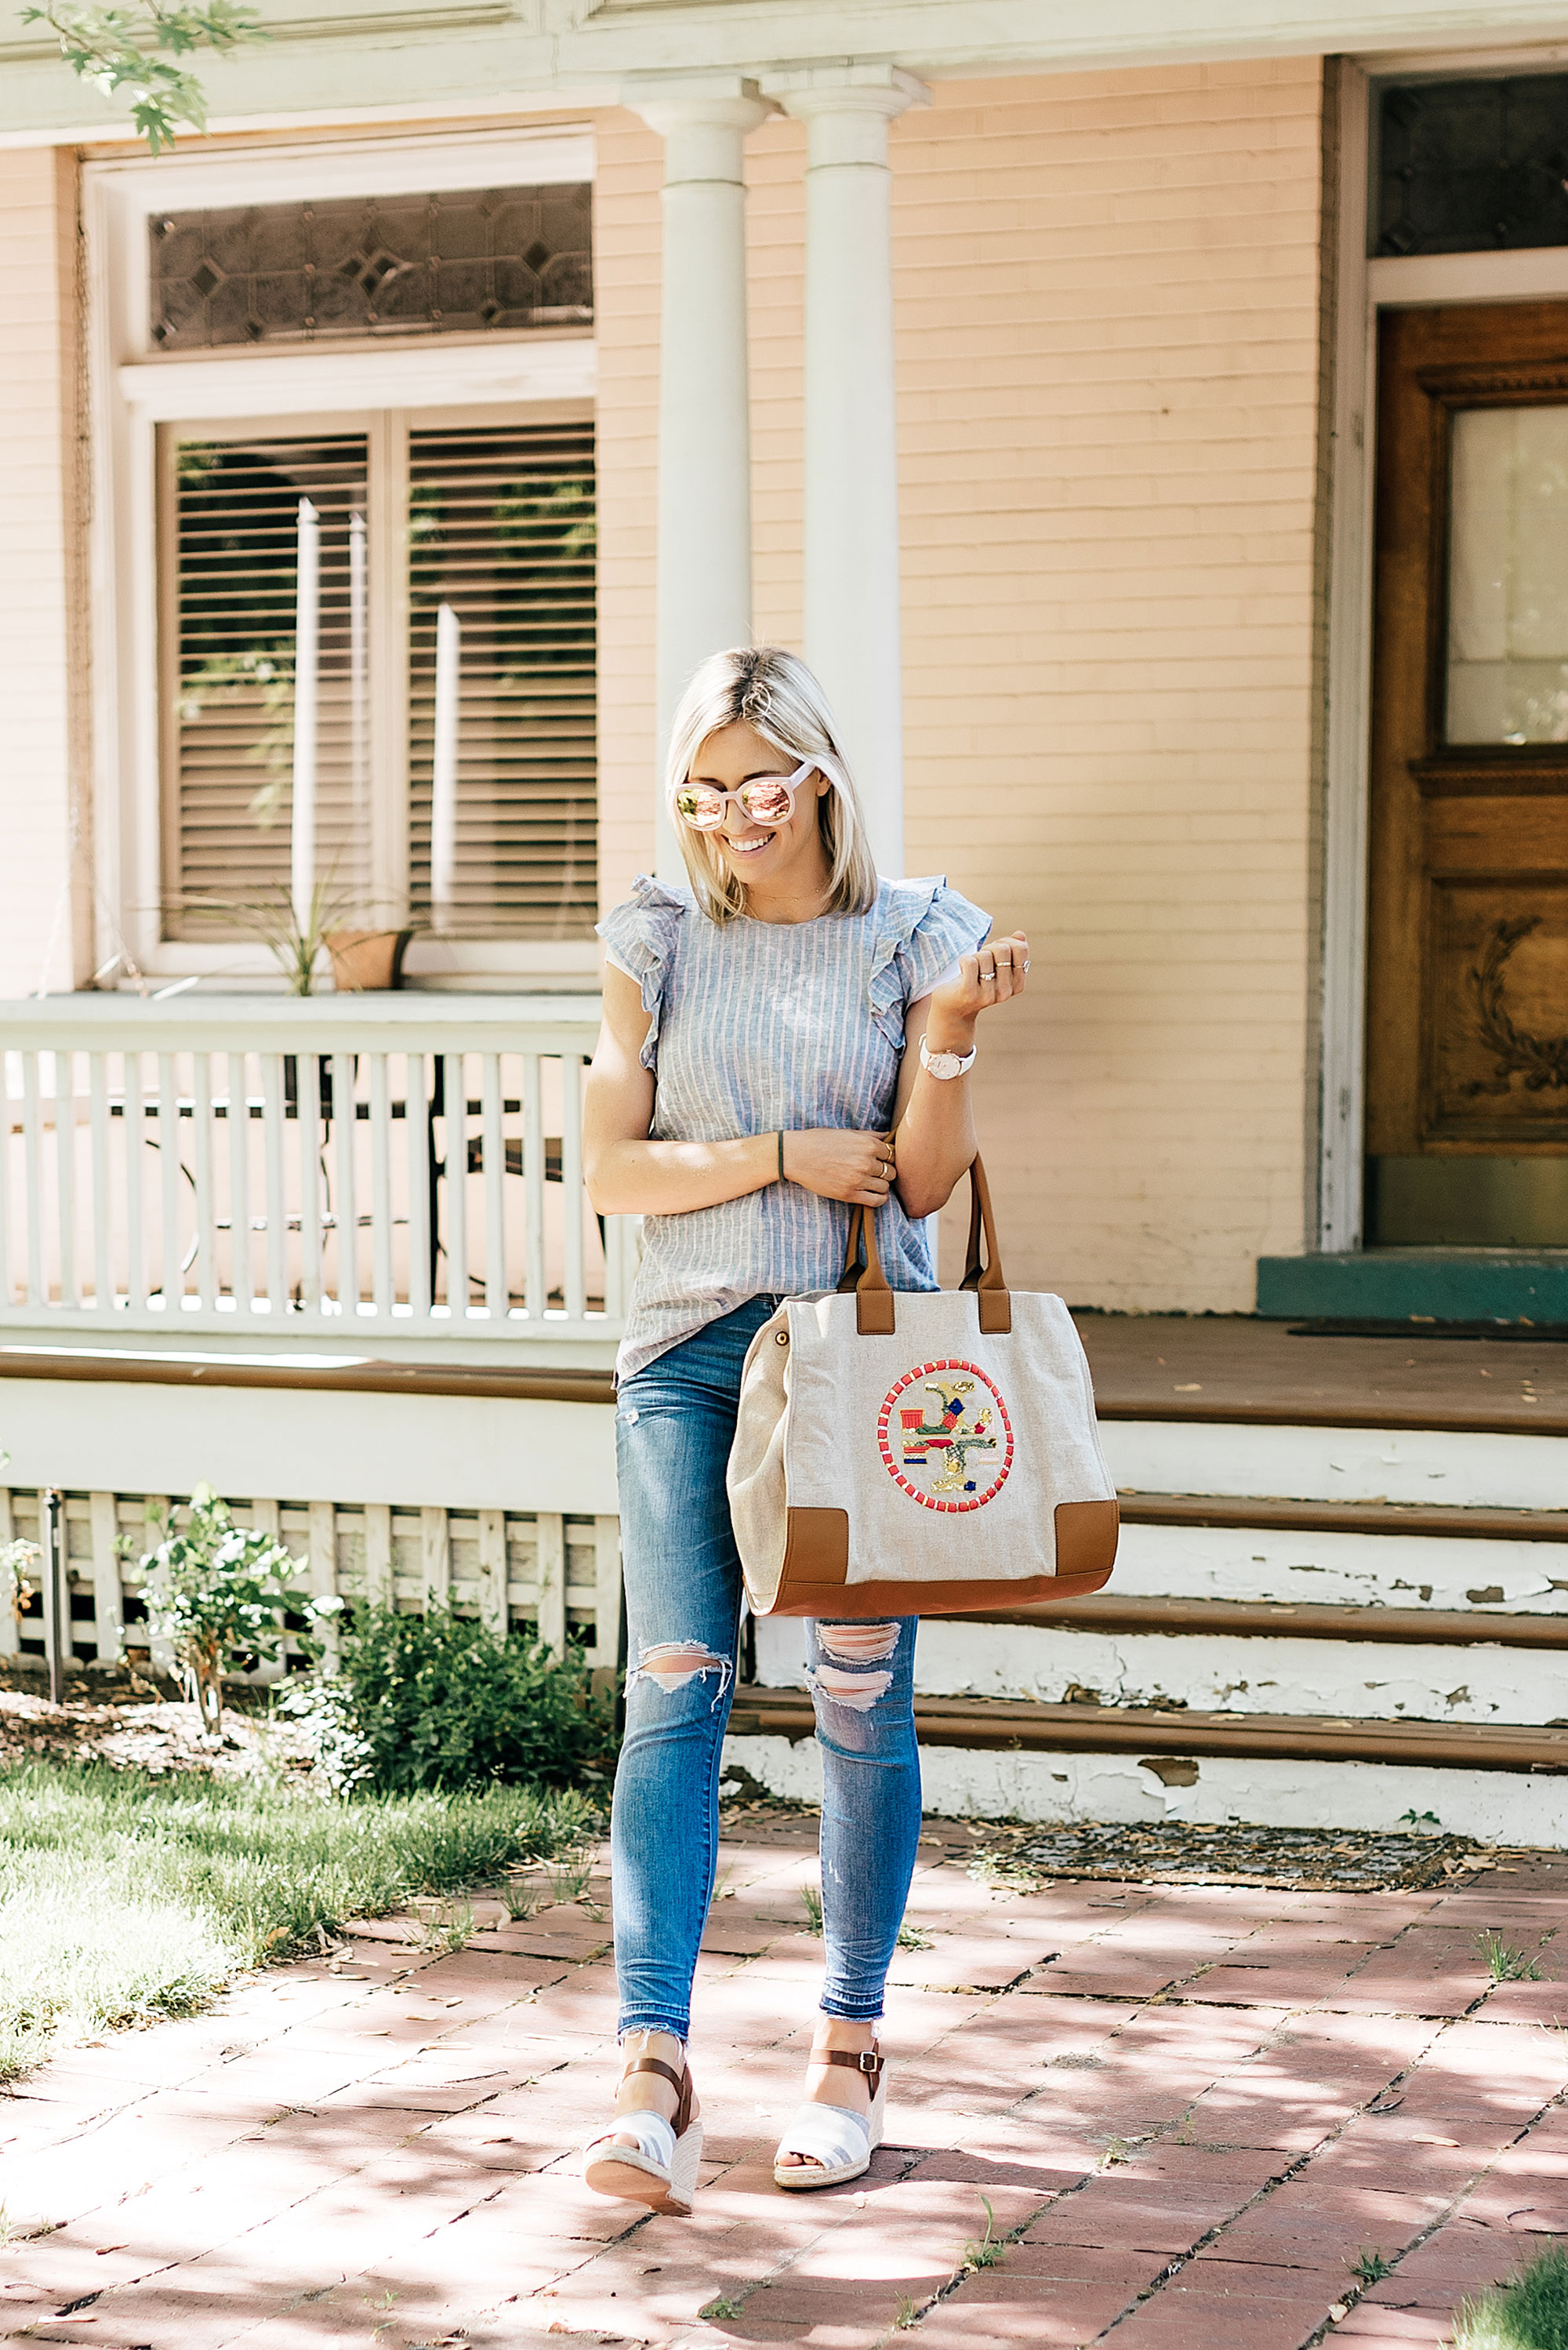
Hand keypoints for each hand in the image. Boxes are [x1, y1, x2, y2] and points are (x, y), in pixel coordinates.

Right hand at [782, 1128, 897, 1206]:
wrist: (796, 1156)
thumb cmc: (819, 1141)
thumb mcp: (846, 1132)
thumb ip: (869, 1135)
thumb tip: (888, 1136)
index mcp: (868, 1144)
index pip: (892, 1154)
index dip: (887, 1157)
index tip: (880, 1160)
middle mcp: (866, 1162)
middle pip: (891, 1171)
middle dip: (886, 1171)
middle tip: (876, 1172)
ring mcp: (859, 1179)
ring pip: (885, 1186)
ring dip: (882, 1185)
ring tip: (872, 1182)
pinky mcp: (850, 1194)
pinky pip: (876, 1200)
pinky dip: (880, 1199)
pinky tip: (874, 1194)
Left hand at [925, 930, 1028, 1049]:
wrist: (953, 1007)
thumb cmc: (976, 981)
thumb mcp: (996, 966)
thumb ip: (1011, 951)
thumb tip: (1020, 934)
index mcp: (1017, 985)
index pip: (1020, 949)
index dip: (1006, 942)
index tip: (995, 951)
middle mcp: (1006, 992)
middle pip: (1002, 949)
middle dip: (988, 948)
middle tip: (980, 961)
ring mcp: (988, 995)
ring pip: (984, 955)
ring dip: (974, 956)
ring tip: (971, 970)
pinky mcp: (969, 993)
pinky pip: (970, 962)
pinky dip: (963, 960)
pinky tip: (962, 971)